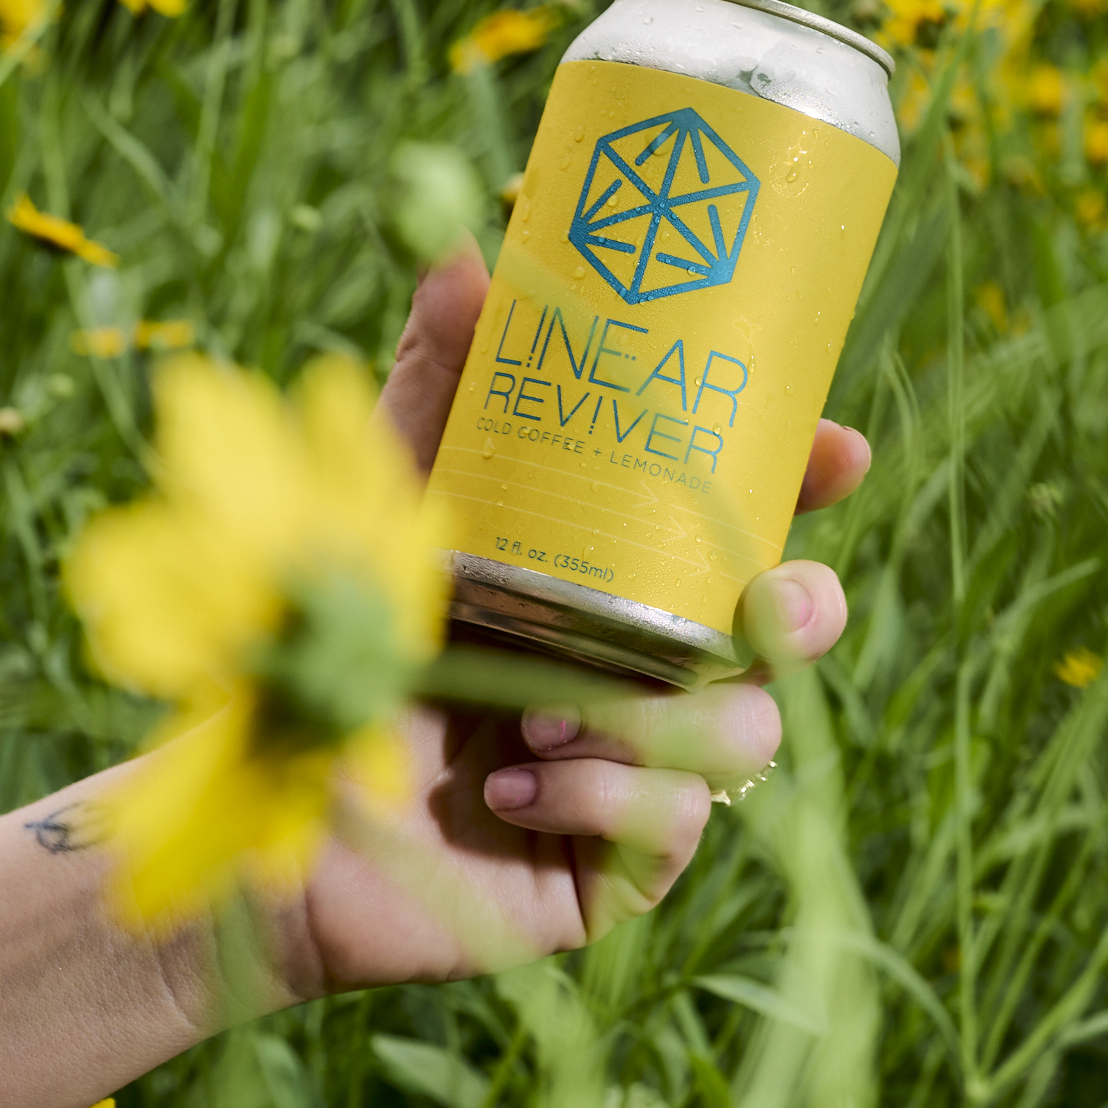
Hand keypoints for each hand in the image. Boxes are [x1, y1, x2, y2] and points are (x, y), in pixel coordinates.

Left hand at [277, 240, 868, 996]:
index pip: (752, 519)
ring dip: (661, 721)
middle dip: (805, 611)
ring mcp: (645, 765)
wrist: (270, 789)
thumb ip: (437, 371)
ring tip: (544, 715)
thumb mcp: (397, 484)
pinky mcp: (618, 865)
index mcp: (626, 568)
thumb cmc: (341, 624)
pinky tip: (517, 791)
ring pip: (751, 735)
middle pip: (795, 631)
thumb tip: (465, 242)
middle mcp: (653, 662)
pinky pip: (676, 829)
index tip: (838, 450)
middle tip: (759, 605)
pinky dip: (607, 799)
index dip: (810, 485)